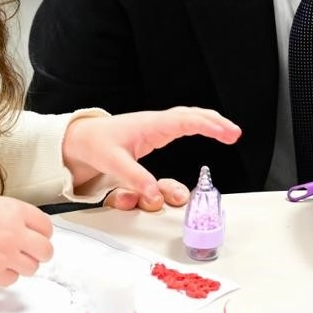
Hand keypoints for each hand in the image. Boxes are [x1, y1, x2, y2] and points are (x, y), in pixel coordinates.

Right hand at [0, 195, 54, 285]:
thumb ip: (12, 217)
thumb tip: (27, 231)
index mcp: (15, 211)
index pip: (46, 226)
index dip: (43, 233)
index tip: (38, 236)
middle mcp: (15, 234)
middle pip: (46, 251)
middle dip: (40, 252)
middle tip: (30, 252)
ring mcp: (6, 256)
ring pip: (32, 268)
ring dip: (23, 265)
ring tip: (8, 259)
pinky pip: (13, 279)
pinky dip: (6, 275)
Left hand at [63, 108, 239, 207]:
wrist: (77, 140)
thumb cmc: (93, 144)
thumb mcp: (112, 162)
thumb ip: (135, 179)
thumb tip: (155, 196)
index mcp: (150, 126)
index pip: (186, 122)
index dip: (210, 127)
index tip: (228, 134)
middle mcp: (155, 125)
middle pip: (192, 117)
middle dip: (216, 122)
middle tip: (235, 133)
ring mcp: (155, 130)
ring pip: (188, 120)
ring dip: (208, 123)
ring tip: (226, 131)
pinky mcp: (152, 137)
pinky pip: (180, 127)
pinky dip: (196, 126)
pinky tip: (205, 126)